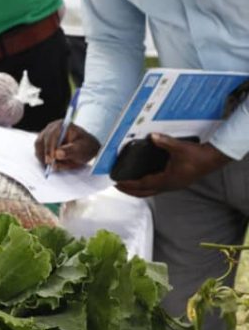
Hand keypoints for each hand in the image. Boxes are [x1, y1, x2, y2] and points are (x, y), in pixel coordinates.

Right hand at [35, 121, 99, 170]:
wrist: (85, 148)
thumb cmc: (85, 147)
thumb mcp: (82, 150)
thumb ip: (70, 151)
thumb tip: (57, 154)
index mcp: (61, 125)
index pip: (51, 135)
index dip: (49, 148)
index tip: (50, 160)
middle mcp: (51, 128)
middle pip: (41, 141)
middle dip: (45, 154)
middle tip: (50, 166)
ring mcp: (46, 135)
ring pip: (38, 147)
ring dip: (43, 157)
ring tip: (52, 165)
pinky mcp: (43, 142)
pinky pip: (39, 151)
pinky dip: (43, 158)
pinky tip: (51, 163)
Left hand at [115, 134, 231, 197]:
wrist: (213, 159)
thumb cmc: (197, 155)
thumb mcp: (179, 147)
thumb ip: (165, 142)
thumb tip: (152, 136)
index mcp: (167, 180)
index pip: (143, 185)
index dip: (129, 185)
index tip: (117, 183)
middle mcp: (169, 185)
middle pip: (145, 193)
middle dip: (130, 191)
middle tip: (117, 186)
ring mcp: (173, 185)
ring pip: (151, 191)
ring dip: (139, 189)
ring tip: (127, 184)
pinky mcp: (176, 182)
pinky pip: (158, 187)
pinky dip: (147, 186)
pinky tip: (144, 179)